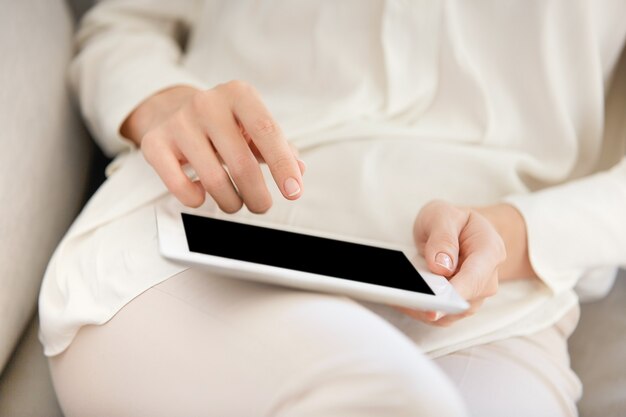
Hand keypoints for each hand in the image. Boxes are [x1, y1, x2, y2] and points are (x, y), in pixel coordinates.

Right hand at [120, 82, 304, 211]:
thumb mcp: (253, 127)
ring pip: (214, 181)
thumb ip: (279, 148)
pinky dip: (196, 200)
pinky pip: (180, 186)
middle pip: (242, 164)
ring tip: (235, 202)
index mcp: (238, 94)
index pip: (267, 132)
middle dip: (257, 196)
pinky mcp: (155, 143)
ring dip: (231, 202)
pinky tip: (203, 195)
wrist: (172, 109)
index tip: (294, 192)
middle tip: (261, 205)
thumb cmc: (223, 123)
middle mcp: (207, 103)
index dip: (283, 166)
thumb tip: (299, 171)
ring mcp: (179, 122)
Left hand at [397, 201, 506, 325]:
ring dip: (423, 309)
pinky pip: (440, 316)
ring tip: (397, 297)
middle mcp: (486, 278)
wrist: (458, 230)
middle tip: (404, 297)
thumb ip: (443, 238)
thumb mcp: (443, 215)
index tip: (436, 301)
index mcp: (489, 251)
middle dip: (434, 302)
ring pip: (450, 314)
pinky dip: (419, 310)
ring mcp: (474, 295)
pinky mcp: (459, 305)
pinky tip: (401, 301)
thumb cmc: (452, 221)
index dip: (456, 292)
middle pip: (463, 301)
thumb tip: (442, 267)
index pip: (475, 277)